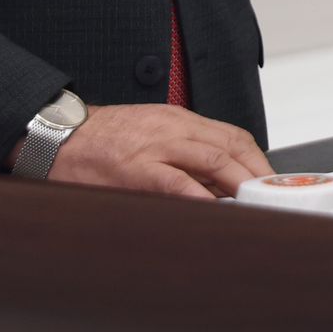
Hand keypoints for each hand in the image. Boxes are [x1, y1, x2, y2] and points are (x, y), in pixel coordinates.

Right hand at [46, 104, 271, 199]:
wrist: (57, 135)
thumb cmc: (101, 140)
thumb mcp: (150, 135)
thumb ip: (183, 155)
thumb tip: (217, 186)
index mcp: (179, 120)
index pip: (233, 136)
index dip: (257, 160)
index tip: (272, 182)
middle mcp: (174, 128)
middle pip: (232, 147)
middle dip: (258, 174)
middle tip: (275, 198)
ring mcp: (155, 147)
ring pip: (214, 160)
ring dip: (241, 184)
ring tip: (258, 205)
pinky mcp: (135, 169)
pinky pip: (176, 183)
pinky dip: (202, 197)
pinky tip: (216, 211)